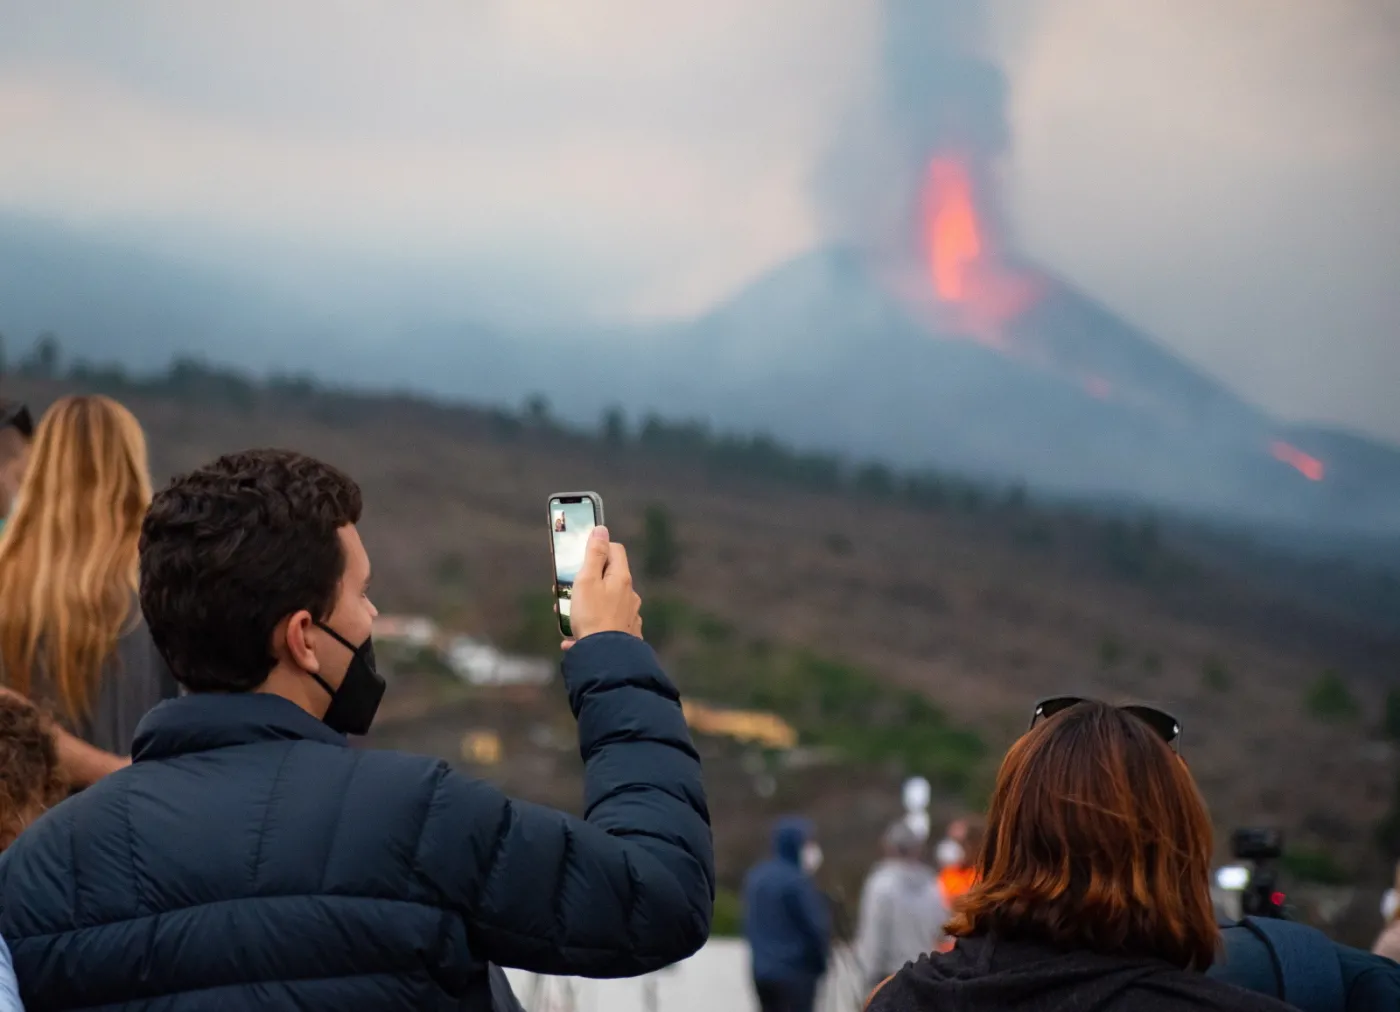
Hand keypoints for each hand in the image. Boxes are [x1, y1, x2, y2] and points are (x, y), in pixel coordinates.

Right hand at [561, 526, 641, 648]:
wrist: (606, 657)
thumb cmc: (593, 617)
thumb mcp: (587, 580)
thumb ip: (593, 554)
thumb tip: (600, 529)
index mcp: (622, 578)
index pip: (615, 550)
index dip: (599, 548)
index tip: (581, 557)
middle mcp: (630, 595)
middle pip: (609, 578)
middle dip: (587, 582)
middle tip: (568, 592)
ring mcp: (629, 615)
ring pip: (606, 603)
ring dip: (587, 607)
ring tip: (569, 618)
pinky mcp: (626, 634)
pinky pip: (606, 626)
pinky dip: (592, 628)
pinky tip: (575, 639)